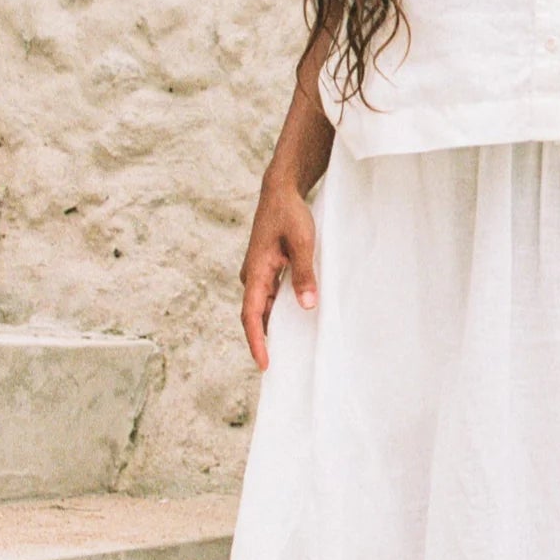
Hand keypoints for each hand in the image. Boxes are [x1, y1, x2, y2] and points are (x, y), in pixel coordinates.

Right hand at [239, 170, 317, 370]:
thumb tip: (307, 305)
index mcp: (256, 272)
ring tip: (289, 350)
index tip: (264, 364)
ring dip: (273, 327)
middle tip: (279, 368)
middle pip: (255, 316)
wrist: (280, 191)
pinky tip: (294, 321)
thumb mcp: (303, 243)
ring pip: (264, 307)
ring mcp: (259, 273)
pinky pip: (270, 297)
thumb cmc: (290, 214)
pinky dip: (279, 311)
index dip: (256, 342)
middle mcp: (252, 276)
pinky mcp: (267, 269)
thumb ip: (304, 274)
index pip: (251, 316)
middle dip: (263, 342)